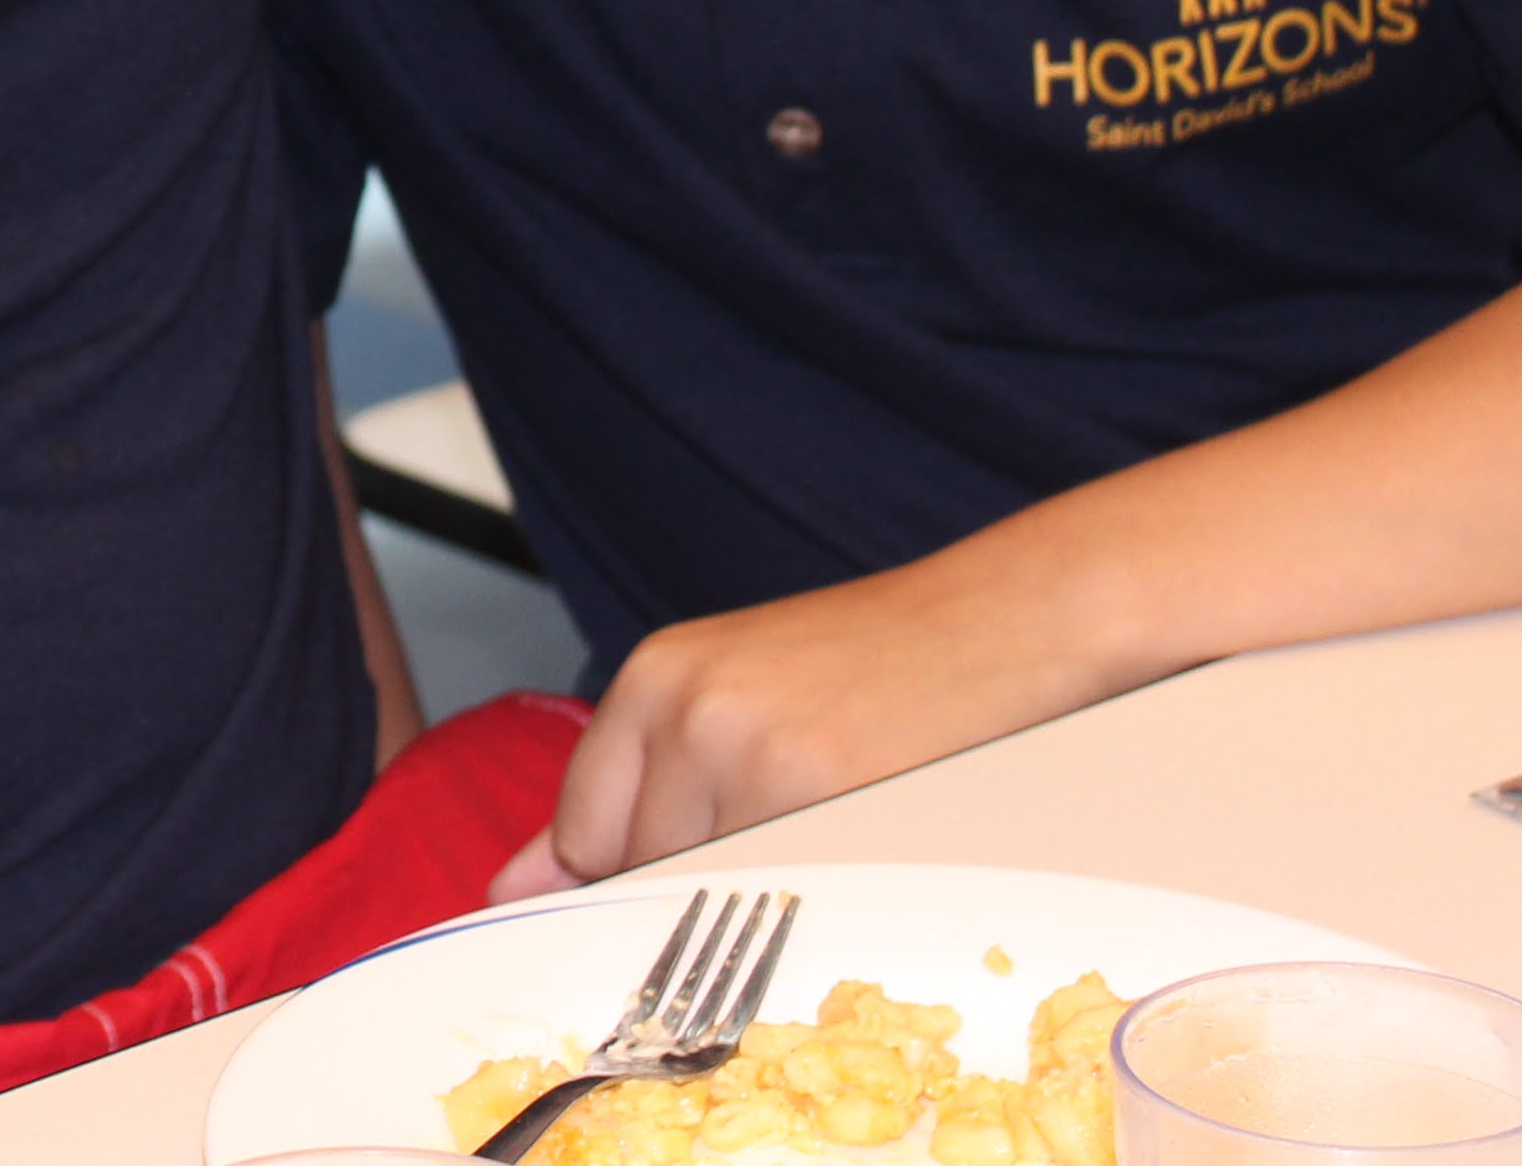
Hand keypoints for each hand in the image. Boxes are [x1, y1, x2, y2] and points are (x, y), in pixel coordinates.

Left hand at [496, 551, 1106, 891]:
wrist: (1008, 622)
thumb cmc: (881, 669)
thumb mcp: (736, 697)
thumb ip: (629, 787)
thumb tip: (513, 888)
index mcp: (658, 674)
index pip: (580, 832)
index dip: (625, 878)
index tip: (661, 898)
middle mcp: (685, 707)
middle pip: (633, 873)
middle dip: (698, 885)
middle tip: (788, 836)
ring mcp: (744, 752)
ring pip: (701, 895)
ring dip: (757, 893)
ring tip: (832, 823)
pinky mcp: (811, 794)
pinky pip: (767, 898)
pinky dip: (805, 899)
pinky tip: (857, 843)